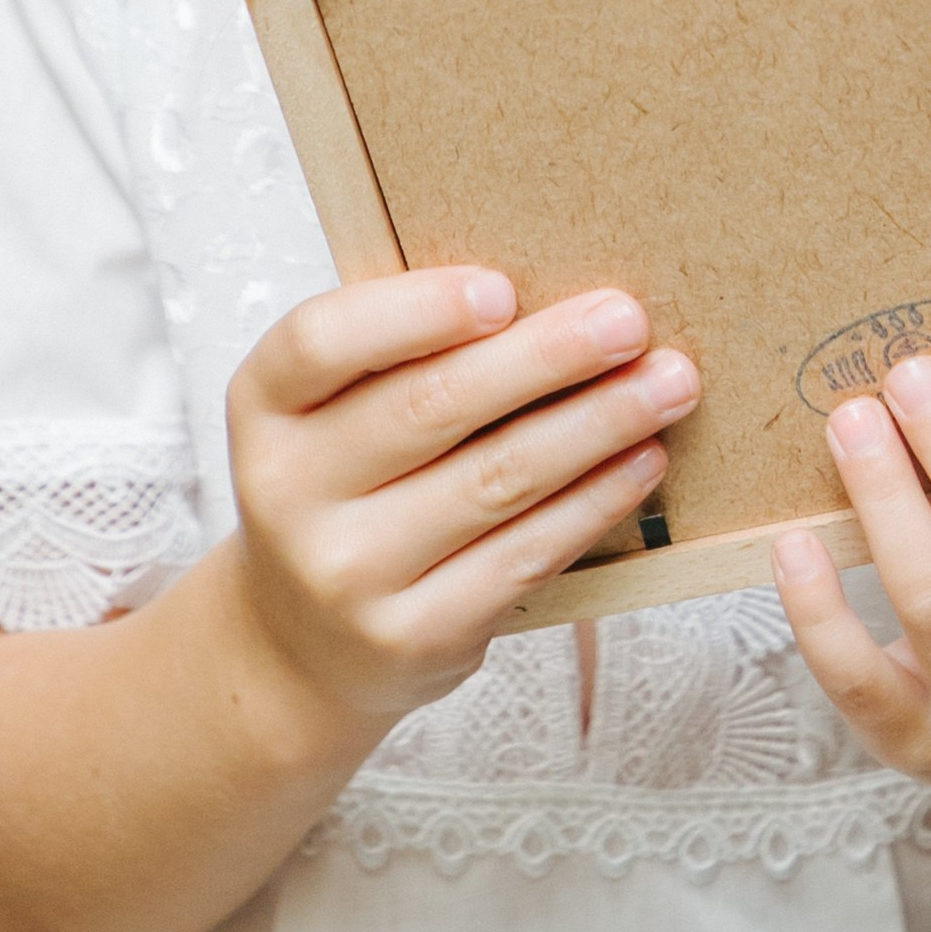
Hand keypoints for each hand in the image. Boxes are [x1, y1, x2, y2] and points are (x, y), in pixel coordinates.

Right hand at [226, 269, 698, 739]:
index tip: (504, 288)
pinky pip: (524, 554)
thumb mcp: (332, 411)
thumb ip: (403, 354)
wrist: (300, 643)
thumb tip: (551, 293)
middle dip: (547, 357)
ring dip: (596, 423)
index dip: (417, 311)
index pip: (323, 341)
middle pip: (432, 406)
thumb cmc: (345, 483)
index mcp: (263, 405)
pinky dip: (594, 500)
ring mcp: (347, 574)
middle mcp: (288, 491)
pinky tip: (642, 460)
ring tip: (666, 382)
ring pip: (495, 479)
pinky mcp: (412, 636)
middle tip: (627, 319)